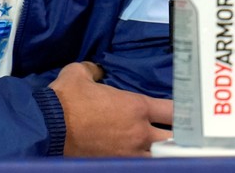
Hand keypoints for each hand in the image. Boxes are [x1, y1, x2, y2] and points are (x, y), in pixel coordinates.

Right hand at [48, 61, 172, 156]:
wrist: (48, 126)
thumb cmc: (66, 99)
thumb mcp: (79, 73)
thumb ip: (93, 71)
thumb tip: (96, 71)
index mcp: (136, 107)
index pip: (173, 110)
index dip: (183, 110)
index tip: (186, 110)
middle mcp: (139, 133)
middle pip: (173, 138)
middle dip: (177, 136)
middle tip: (181, 134)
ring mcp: (129, 154)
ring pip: (160, 157)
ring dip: (163, 153)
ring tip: (164, 150)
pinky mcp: (115, 166)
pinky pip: (138, 166)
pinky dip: (143, 162)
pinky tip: (143, 159)